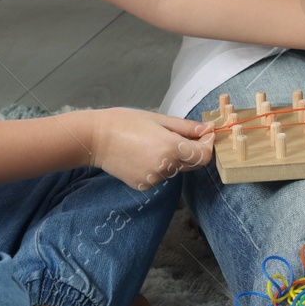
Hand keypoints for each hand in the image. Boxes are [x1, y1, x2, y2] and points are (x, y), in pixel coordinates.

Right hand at [88, 108, 213, 189]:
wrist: (96, 139)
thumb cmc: (125, 122)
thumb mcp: (157, 119)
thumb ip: (185, 127)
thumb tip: (207, 129)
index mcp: (171, 148)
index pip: (203, 156)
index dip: (208, 144)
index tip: (205, 133)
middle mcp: (165, 168)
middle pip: (191, 163)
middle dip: (192, 149)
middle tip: (179, 133)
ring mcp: (154, 179)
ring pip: (175, 169)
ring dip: (173, 157)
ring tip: (152, 142)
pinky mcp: (144, 186)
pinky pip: (160, 175)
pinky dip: (159, 165)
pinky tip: (143, 154)